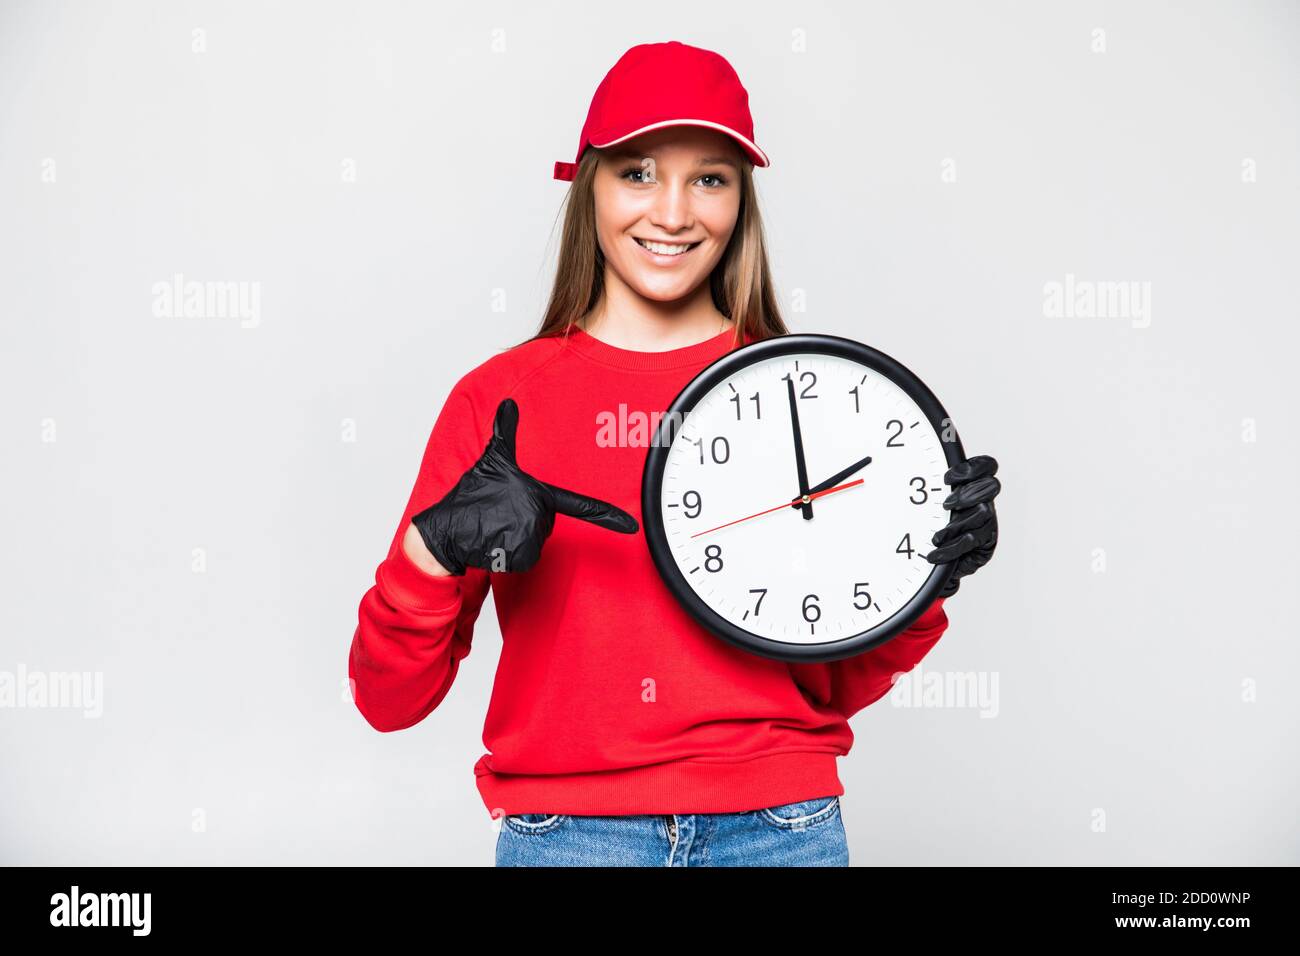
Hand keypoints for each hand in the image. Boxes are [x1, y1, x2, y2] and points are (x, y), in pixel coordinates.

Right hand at [410, 397, 637, 574]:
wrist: (444, 533)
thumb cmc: (468, 497)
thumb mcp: (490, 460)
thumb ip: (503, 433)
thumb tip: (508, 404)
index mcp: (538, 494)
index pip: (579, 505)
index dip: (607, 516)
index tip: (631, 527)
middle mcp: (538, 516)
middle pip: (546, 523)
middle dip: (525, 520)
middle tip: (501, 514)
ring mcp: (530, 539)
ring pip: (534, 542)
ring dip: (515, 538)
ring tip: (494, 528)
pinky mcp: (519, 558)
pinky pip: (524, 559)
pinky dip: (508, 555)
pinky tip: (492, 543)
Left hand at [926, 454, 999, 597]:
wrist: (926, 563)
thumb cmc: (922, 527)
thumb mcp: (921, 504)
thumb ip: (925, 488)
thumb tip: (903, 466)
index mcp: (970, 485)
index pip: (985, 465)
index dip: (971, 468)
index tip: (946, 479)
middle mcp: (983, 500)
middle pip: (992, 486)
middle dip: (967, 493)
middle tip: (945, 504)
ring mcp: (987, 521)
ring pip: (983, 513)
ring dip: (956, 525)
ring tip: (936, 537)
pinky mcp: (985, 543)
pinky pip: (974, 540)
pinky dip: (952, 548)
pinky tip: (936, 553)